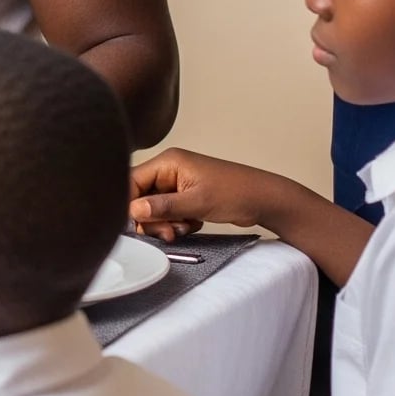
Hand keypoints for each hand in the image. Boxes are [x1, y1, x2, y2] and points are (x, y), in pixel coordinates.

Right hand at [128, 148, 277, 241]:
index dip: (130, 203)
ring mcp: (178, 184)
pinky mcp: (186, 196)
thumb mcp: (197, 202)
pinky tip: (191, 225)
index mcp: (168, 162)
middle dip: (152, 218)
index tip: (136, 225)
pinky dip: (176, 223)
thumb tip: (133, 211)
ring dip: (165, 223)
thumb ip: (163, 207)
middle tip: (168, 233)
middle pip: (142, 197)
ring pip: (155, 208)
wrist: (264, 200)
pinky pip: (169, 213)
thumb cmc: (236, 193)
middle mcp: (169, 170)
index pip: (132, 181)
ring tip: (183, 228)